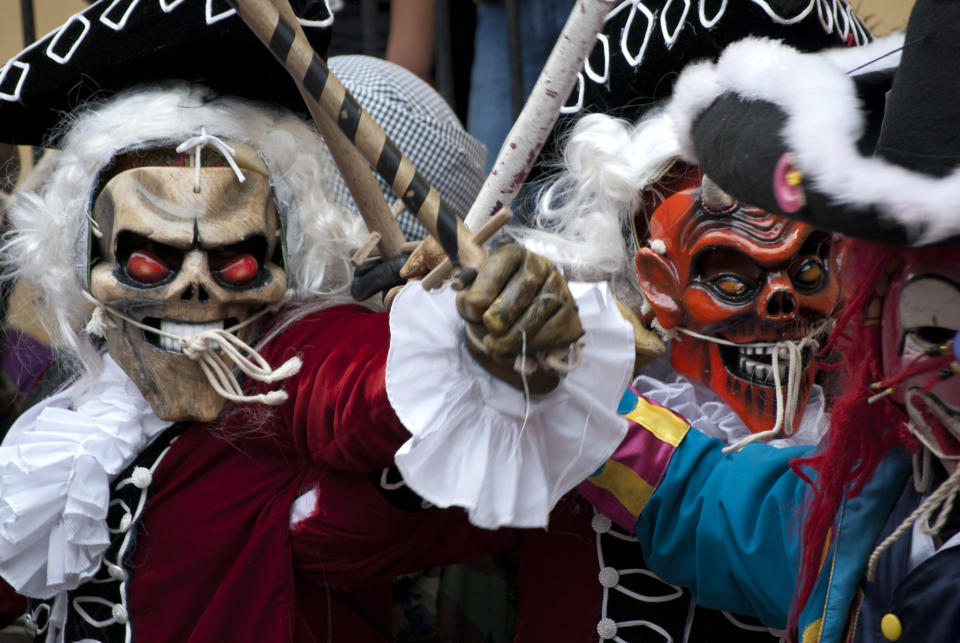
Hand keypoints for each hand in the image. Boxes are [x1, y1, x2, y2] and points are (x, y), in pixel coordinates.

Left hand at [456, 244, 583, 391]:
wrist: (513, 317)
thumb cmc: (490, 303)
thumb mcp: (471, 296)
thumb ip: (467, 297)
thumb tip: (467, 297)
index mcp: (511, 254)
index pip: (500, 265)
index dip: (486, 288)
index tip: (475, 309)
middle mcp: (539, 264)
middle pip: (524, 287)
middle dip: (504, 313)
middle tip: (490, 331)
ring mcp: (558, 285)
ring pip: (541, 310)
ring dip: (516, 335)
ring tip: (497, 346)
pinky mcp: (570, 308)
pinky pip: (557, 328)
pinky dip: (537, 343)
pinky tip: (521, 347)